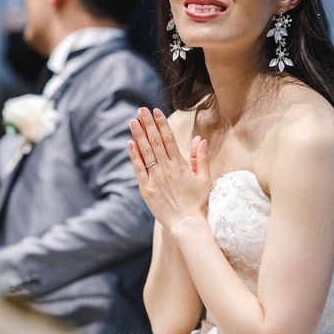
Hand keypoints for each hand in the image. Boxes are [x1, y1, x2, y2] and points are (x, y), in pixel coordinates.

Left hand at [127, 107, 210, 230]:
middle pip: (155, 142)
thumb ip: (200, 158)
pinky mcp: (146, 188)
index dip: (161, 124)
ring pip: (146, 152)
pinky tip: (129, 143)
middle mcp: (166, 168)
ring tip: (133, 121)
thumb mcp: (204, 179)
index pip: (169, 139)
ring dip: (139, 135)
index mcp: (180, 165)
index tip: (155, 111)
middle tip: (141, 110)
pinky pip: (139, 168)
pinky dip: (134, 155)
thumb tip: (200, 140)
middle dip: (148, 124)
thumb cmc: (196, 202)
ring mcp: (155, 178)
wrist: (185, 223)